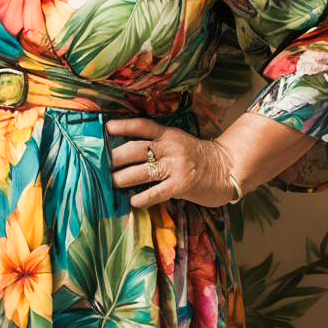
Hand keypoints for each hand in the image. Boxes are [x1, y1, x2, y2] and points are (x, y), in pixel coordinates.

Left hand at [105, 116, 238, 208]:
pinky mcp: (181, 185)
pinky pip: (156, 192)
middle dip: (115, 157)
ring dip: (122, 178)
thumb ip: (158, 143)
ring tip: (111, 182)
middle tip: (100, 164)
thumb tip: (127, 149)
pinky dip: (142, 198)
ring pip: (141, 172)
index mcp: (168, 134)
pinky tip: (132, 202)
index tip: (106, 128)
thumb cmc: (198, 156)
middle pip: (136, 149)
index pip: (142, 126)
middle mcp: (170, 147)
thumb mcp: (178, 141)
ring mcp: (175, 166)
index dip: (123, 125)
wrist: (227, 168)